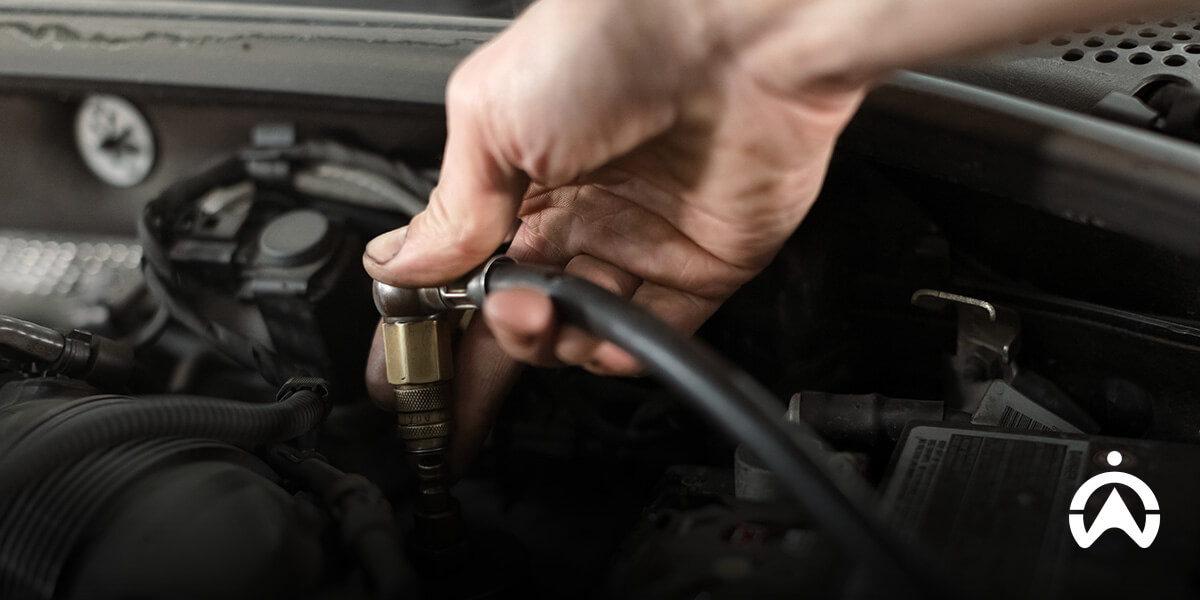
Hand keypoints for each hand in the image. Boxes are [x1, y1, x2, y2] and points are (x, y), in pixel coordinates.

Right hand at [363, 0, 865, 471]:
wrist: (730, 32)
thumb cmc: (611, 37)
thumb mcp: (492, 116)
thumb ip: (451, 209)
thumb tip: (401, 262)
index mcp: (518, 175)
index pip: (465, 272)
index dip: (433, 325)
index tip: (405, 372)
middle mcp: (577, 212)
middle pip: (519, 316)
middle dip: (484, 358)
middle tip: (466, 376)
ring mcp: (638, 243)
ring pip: (578, 335)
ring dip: (547, 347)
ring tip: (534, 318)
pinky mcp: (699, 267)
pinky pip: (650, 337)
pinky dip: (617, 356)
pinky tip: (595, 343)